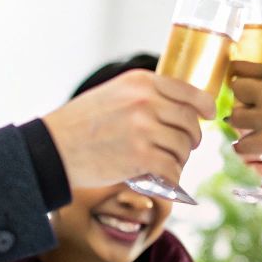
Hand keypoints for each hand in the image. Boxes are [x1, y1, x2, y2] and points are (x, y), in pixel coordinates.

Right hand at [40, 70, 210, 187]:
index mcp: (140, 81)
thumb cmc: (80, 124)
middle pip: (190, 121)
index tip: (209, 115)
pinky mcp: (141, 156)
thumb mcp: (113, 94)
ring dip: (180, 160)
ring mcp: (144, 128)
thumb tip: (179, 110)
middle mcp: (145, 100)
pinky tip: (162, 179)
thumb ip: (144, 97)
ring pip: (183, 146)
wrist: (52, 148)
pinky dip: (172, 178)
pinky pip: (173, 168)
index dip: (204, 106)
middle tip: (184, 148)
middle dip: (192, 138)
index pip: (188, 91)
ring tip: (165, 164)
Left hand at [228, 63, 261, 173]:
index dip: (239, 73)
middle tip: (250, 109)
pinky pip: (240, 145)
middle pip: (236, 89)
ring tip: (250, 131)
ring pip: (234, 117)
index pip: (246, 67)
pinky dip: (243, 149)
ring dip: (241, 125)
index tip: (236, 78)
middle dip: (241, 99)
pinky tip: (250, 150)